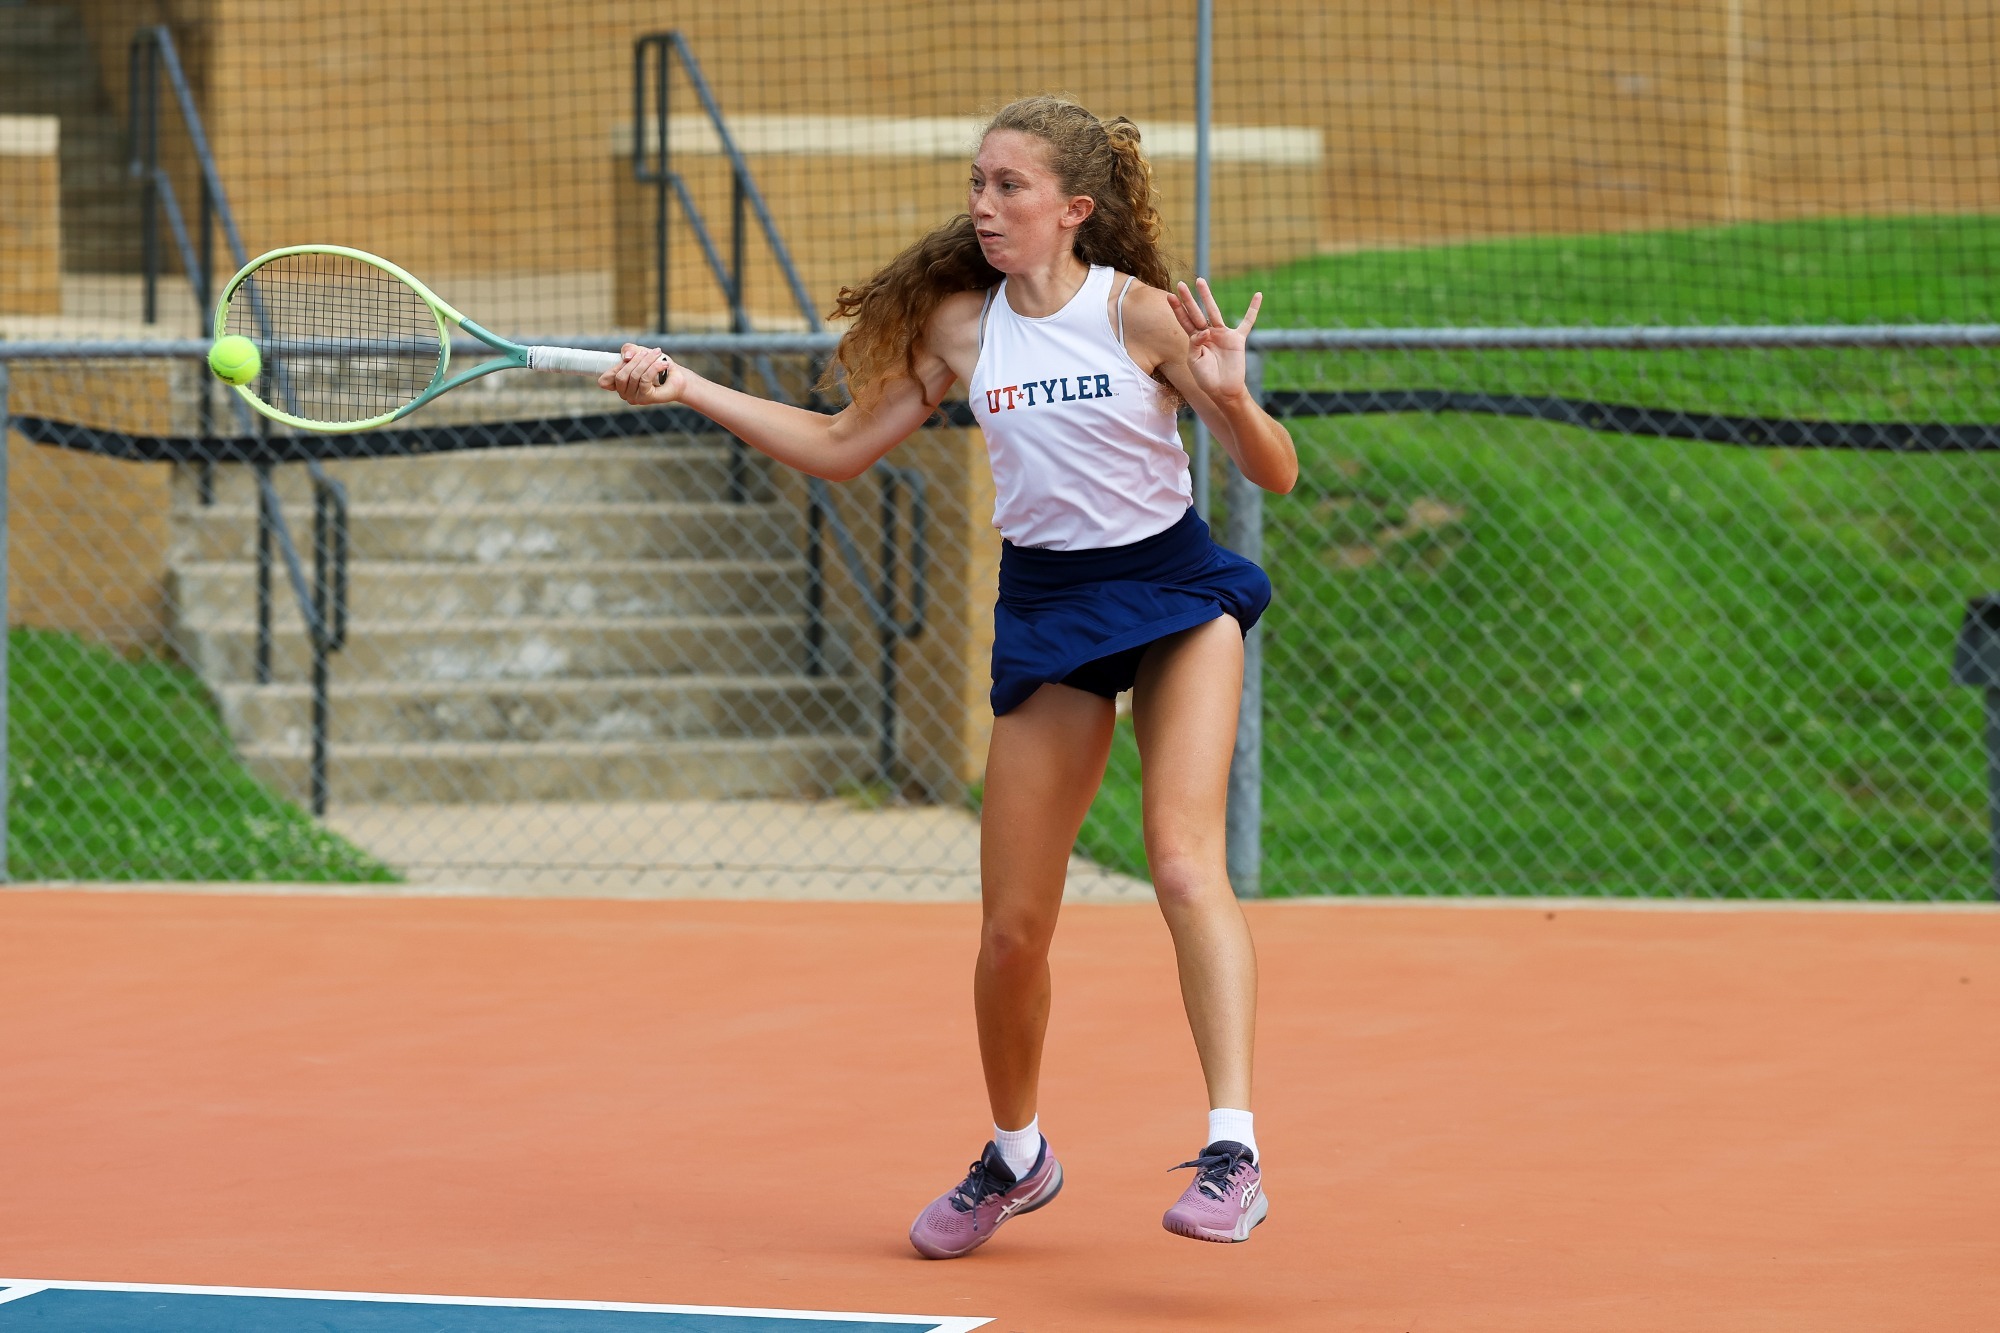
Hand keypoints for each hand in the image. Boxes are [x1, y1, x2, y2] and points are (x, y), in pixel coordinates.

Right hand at [599, 343, 686, 406]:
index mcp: (618, 383)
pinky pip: (645, 379)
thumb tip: (626, 357)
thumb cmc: (657, 364)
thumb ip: (629, 349)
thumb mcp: (640, 352)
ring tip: (658, 354)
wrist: (676, 377)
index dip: (611, 370)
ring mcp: (634, 398)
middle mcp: (624, 393)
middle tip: (648, 352)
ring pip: (634, 376)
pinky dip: (654, 368)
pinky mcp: (646, 398)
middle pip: (620, 375)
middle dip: (635, 360)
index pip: (604, 382)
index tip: (627, 358)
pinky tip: (663, 363)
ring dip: (647, 362)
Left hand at [1170, 278, 1260, 403]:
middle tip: (1180, 284)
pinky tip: (1258, 295)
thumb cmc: (1206, 378)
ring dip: (1206, 296)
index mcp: (1195, 340)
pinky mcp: (1237, 339)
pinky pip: (1247, 322)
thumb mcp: (1194, 361)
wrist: (1223, 391)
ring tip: (1200, 281)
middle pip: (1196, 312)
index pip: (1184, 320)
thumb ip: (1195, 344)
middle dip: (1188, 299)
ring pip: (1213, 311)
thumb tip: (1205, 330)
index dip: (1177, 309)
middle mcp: (1207, 334)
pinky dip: (1253, 309)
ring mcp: (1222, 334)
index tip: (1169, 295)